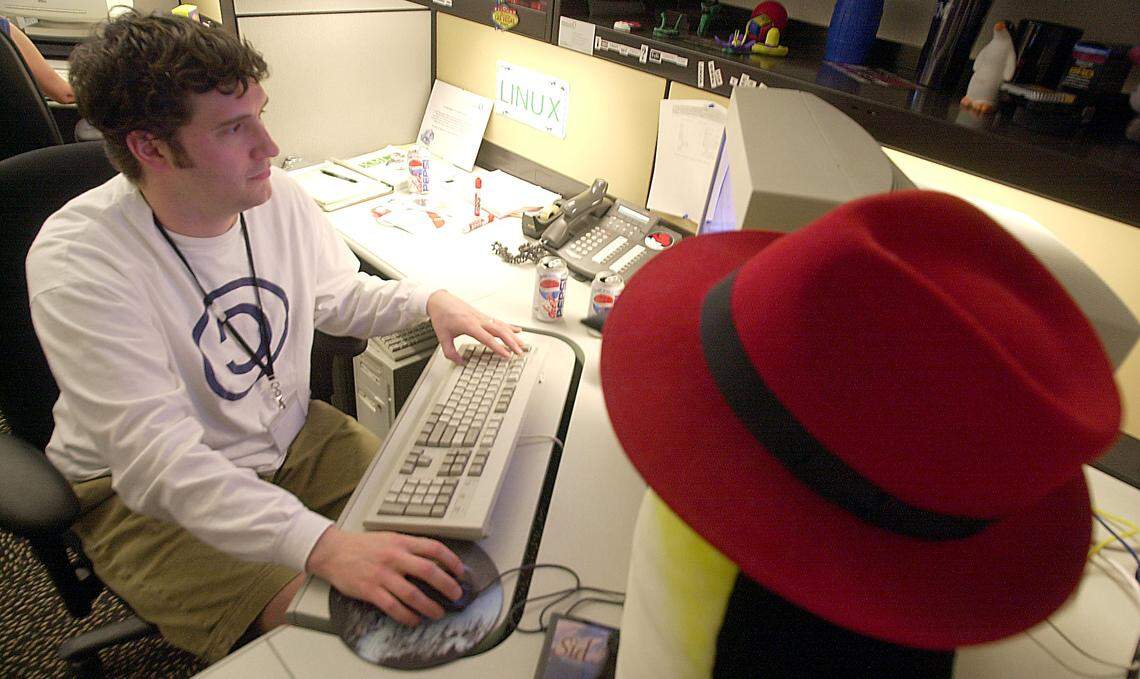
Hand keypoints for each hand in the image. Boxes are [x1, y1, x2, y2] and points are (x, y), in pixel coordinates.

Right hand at [305, 526, 464, 624]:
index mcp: (401, 542)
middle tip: (456, 595)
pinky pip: (394, 607)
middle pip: (429, 571)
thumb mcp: (390, 538)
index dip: (452, 561)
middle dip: (447, 586)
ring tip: (438, 613)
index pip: (434, 548)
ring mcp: (382, 575)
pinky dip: (407, 616)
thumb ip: (410, 547)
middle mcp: (394, 557)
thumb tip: (435, 560)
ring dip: (430, 606)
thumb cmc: (363, 546)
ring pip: (413, 594)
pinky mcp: (370, 590)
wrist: (333, 551)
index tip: (460, 572)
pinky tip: (414, 619)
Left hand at [426, 290, 523, 362]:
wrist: (440, 300)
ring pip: (502, 326)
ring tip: (522, 344)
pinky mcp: (483, 315)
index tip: (506, 355)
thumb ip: (450, 352)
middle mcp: (478, 320)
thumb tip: (460, 362)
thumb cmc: (442, 315)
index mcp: (469, 325)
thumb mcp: (442, 337)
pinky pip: (499, 321)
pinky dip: (509, 326)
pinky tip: (517, 330)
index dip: (498, 347)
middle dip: (511, 342)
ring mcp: (482, 317)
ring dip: (513, 335)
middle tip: (519, 352)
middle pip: (499, 331)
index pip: (487, 338)